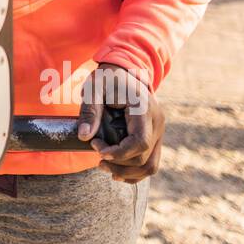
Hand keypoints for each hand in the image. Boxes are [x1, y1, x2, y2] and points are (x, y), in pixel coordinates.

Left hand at [76, 62, 164, 183]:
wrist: (125, 71)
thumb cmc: (108, 78)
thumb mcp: (94, 89)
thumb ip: (90, 111)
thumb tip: (84, 136)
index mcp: (144, 109)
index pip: (140, 141)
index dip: (120, 153)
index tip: (97, 150)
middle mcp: (157, 122)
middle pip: (144, 157)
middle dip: (119, 163)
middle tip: (96, 156)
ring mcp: (159, 131)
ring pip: (151, 165)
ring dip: (128, 173)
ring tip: (104, 167)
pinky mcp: (155, 136)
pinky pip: (151, 161)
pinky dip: (135, 171)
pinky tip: (116, 171)